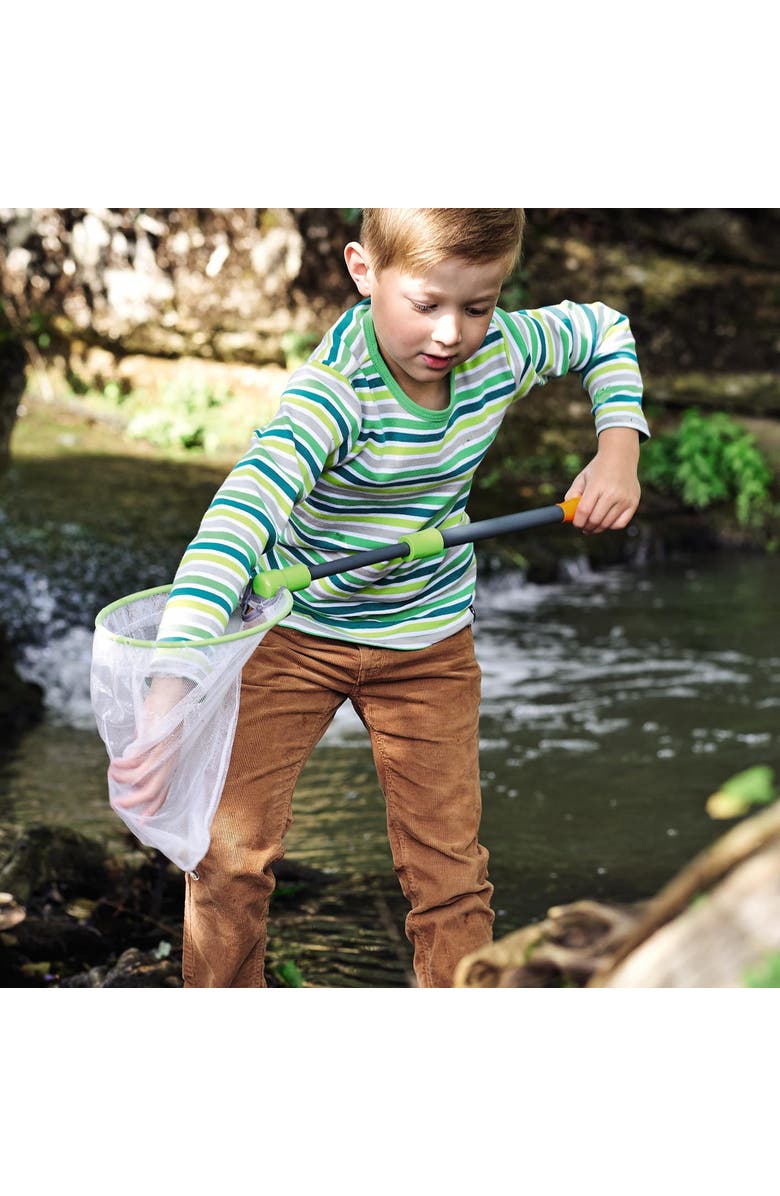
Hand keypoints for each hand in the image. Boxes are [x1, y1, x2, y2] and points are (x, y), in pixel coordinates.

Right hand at [108, 675, 189, 817]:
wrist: (172, 691)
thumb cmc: (162, 714)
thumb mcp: (155, 738)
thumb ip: (146, 753)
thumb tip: (132, 765)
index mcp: (171, 762)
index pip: (165, 791)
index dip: (153, 808)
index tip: (141, 822)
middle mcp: (170, 760)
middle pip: (153, 790)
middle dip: (133, 801)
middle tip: (116, 802)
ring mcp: (164, 751)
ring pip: (143, 778)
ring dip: (123, 779)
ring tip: (112, 772)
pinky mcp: (156, 741)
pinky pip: (137, 760)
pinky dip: (123, 764)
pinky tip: (116, 761)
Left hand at [565, 427, 640, 534]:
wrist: (621, 456)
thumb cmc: (598, 468)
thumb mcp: (582, 477)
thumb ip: (572, 495)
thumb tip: (568, 514)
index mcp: (597, 485)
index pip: (584, 511)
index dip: (577, 521)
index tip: (576, 523)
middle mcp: (612, 493)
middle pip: (595, 520)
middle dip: (586, 527)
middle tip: (583, 527)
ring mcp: (624, 499)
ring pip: (607, 524)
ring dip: (597, 528)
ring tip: (592, 526)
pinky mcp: (633, 503)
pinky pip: (620, 524)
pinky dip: (610, 526)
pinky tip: (605, 521)